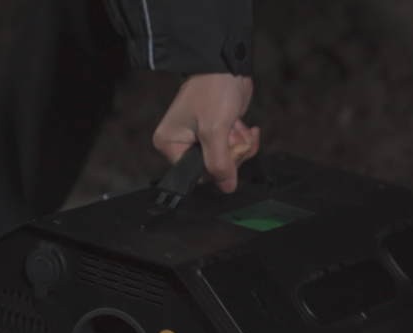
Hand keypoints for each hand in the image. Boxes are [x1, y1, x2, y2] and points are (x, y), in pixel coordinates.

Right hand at [152, 73, 259, 192]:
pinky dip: (242, 139)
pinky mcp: (216, 132)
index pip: (195, 173)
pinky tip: (241, 124)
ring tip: (235, 124)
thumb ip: (219, 162)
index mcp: (170, 144)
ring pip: (227, 159)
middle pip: (213, 167)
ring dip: (238, 144)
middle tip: (231, 133)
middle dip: (230, 153)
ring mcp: (200, 138)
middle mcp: (182, 143)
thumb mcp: (214, 130)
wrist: (226, 65)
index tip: (226, 150)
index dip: (216, 167)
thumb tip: (227, 186)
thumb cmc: (212, 90)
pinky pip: (233, 148)